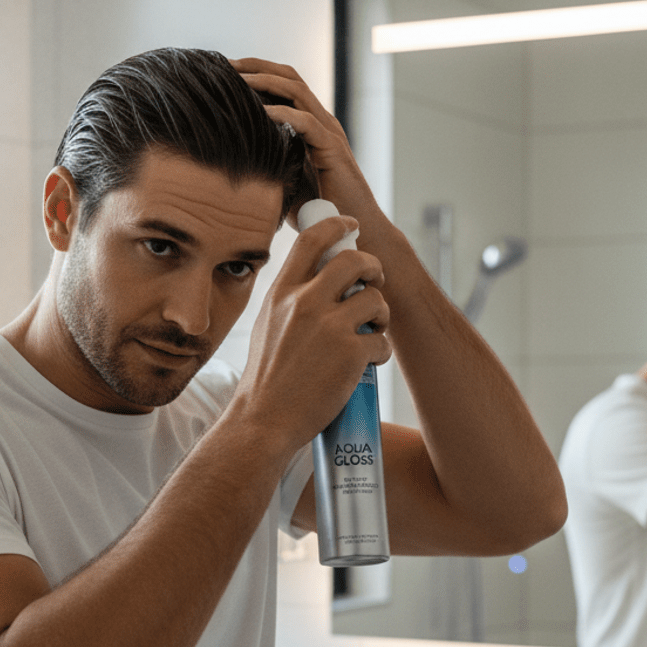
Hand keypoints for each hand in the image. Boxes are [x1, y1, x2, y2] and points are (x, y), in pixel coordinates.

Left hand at [232, 57, 385, 230]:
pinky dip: (282, 113)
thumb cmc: (318, 209)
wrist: (354, 228)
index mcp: (309, 124)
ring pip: (297, 90)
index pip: (282, 84)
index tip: (223, 72)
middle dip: (255, 66)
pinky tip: (260, 112)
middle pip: (288, 77)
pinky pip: (306, 121)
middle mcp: (320, 121)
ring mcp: (328, 132)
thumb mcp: (284, 179)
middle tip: (223, 64)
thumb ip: (266, 161)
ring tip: (237, 78)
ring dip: (265, 80)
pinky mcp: (332, 149)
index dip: (255, 72)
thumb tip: (228, 159)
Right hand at [234, 214, 390, 452]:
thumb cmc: (267, 378)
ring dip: (380, 315)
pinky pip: (382, 341)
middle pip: (355, 261)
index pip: (313, 239)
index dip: (338, 225)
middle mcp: (305, 302)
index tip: (352, 227)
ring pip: (375, 300)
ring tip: (371, 332)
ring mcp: (329, 327)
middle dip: (373, 269)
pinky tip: (367, 364)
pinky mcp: (351, 354)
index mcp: (282, 292)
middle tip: (375, 283)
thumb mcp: (266, 324)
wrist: (264, 421)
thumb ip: (290, 299)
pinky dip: (379, 353)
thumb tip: (317, 280)